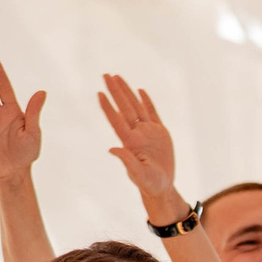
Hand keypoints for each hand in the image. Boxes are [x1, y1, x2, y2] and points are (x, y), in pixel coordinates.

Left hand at [98, 73, 178, 206]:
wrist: (162, 186)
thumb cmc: (149, 184)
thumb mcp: (139, 175)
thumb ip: (127, 162)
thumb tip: (112, 149)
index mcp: (130, 142)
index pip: (116, 120)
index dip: (108, 107)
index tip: (99, 93)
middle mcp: (137, 133)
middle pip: (124, 108)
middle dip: (115, 91)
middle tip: (105, 75)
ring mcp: (148, 132)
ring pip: (136, 107)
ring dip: (126, 92)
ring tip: (117, 77)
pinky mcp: (160, 133)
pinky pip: (152, 113)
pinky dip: (147, 101)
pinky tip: (140, 91)